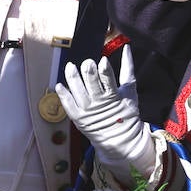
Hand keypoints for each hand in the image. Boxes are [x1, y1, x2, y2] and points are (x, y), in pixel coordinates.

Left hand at [57, 45, 155, 179]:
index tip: (102, 60)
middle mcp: (100, 103)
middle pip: (91, 83)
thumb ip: (128, 70)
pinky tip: (59, 85)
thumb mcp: (130, 91)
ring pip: (77, 91)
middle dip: (88, 70)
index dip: (104, 70)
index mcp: (114, 96)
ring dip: (73, 77)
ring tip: (70, 66)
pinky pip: (68, 105)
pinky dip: (64, 95)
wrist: (123, 141)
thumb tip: (127, 49)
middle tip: (87, 63)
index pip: (108, 80)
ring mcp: (88, 111)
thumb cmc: (127, 112)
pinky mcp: (79, 119)